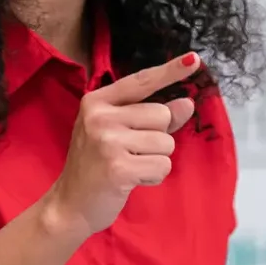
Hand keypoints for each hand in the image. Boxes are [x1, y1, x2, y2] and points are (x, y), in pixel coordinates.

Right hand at [43, 53, 201, 239]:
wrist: (70, 205)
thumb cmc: (96, 166)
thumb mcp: (119, 133)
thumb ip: (153, 118)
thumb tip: (186, 103)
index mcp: (97, 101)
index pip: (141, 81)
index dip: (170, 71)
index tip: (195, 59)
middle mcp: (100, 116)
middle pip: (162, 115)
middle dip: (157, 137)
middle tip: (131, 153)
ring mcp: (107, 141)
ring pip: (166, 142)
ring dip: (156, 159)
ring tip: (130, 167)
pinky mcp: (118, 168)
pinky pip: (162, 166)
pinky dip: (153, 177)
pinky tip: (131, 180)